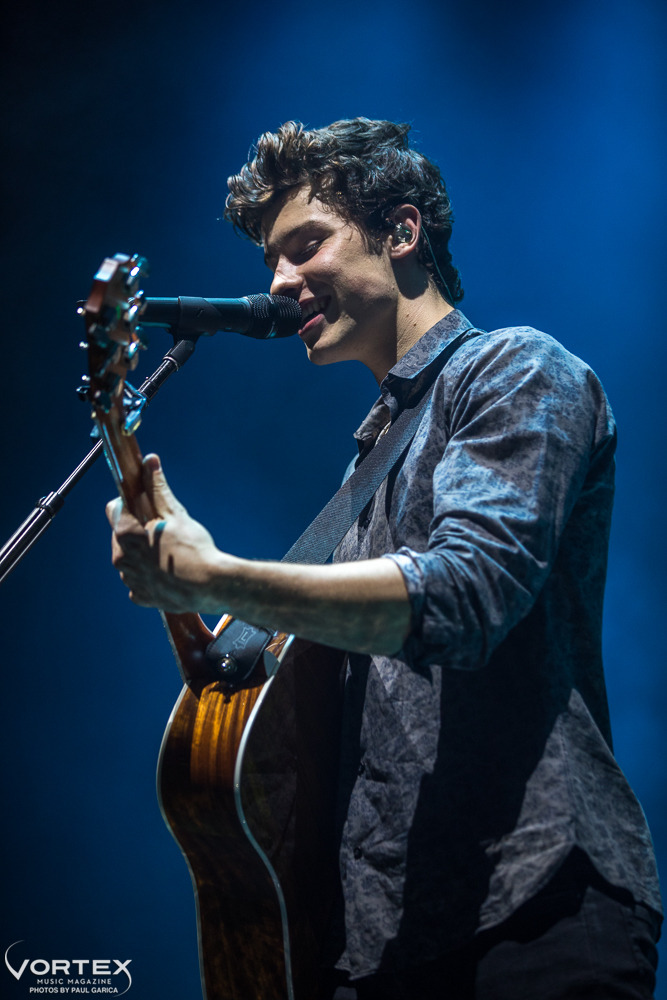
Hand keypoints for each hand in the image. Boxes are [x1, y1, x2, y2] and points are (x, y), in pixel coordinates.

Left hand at [106, 454, 222, 612]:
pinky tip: (168, 572)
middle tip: (164, 529)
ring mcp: (130, 581)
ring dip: (143, 553)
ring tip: (170, 552)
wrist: (211, 586)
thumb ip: (157, 488)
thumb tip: (149, 462)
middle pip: (121, 534)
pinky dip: (150, 576)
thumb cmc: (193, 548)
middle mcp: (121, 559)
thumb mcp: (175, 513)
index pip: (114, 508)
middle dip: (138, 528)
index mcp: (125, 534)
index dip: (131, 502)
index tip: (146, 503)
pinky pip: (139, 581)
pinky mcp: (141, 597)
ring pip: (130, 559)